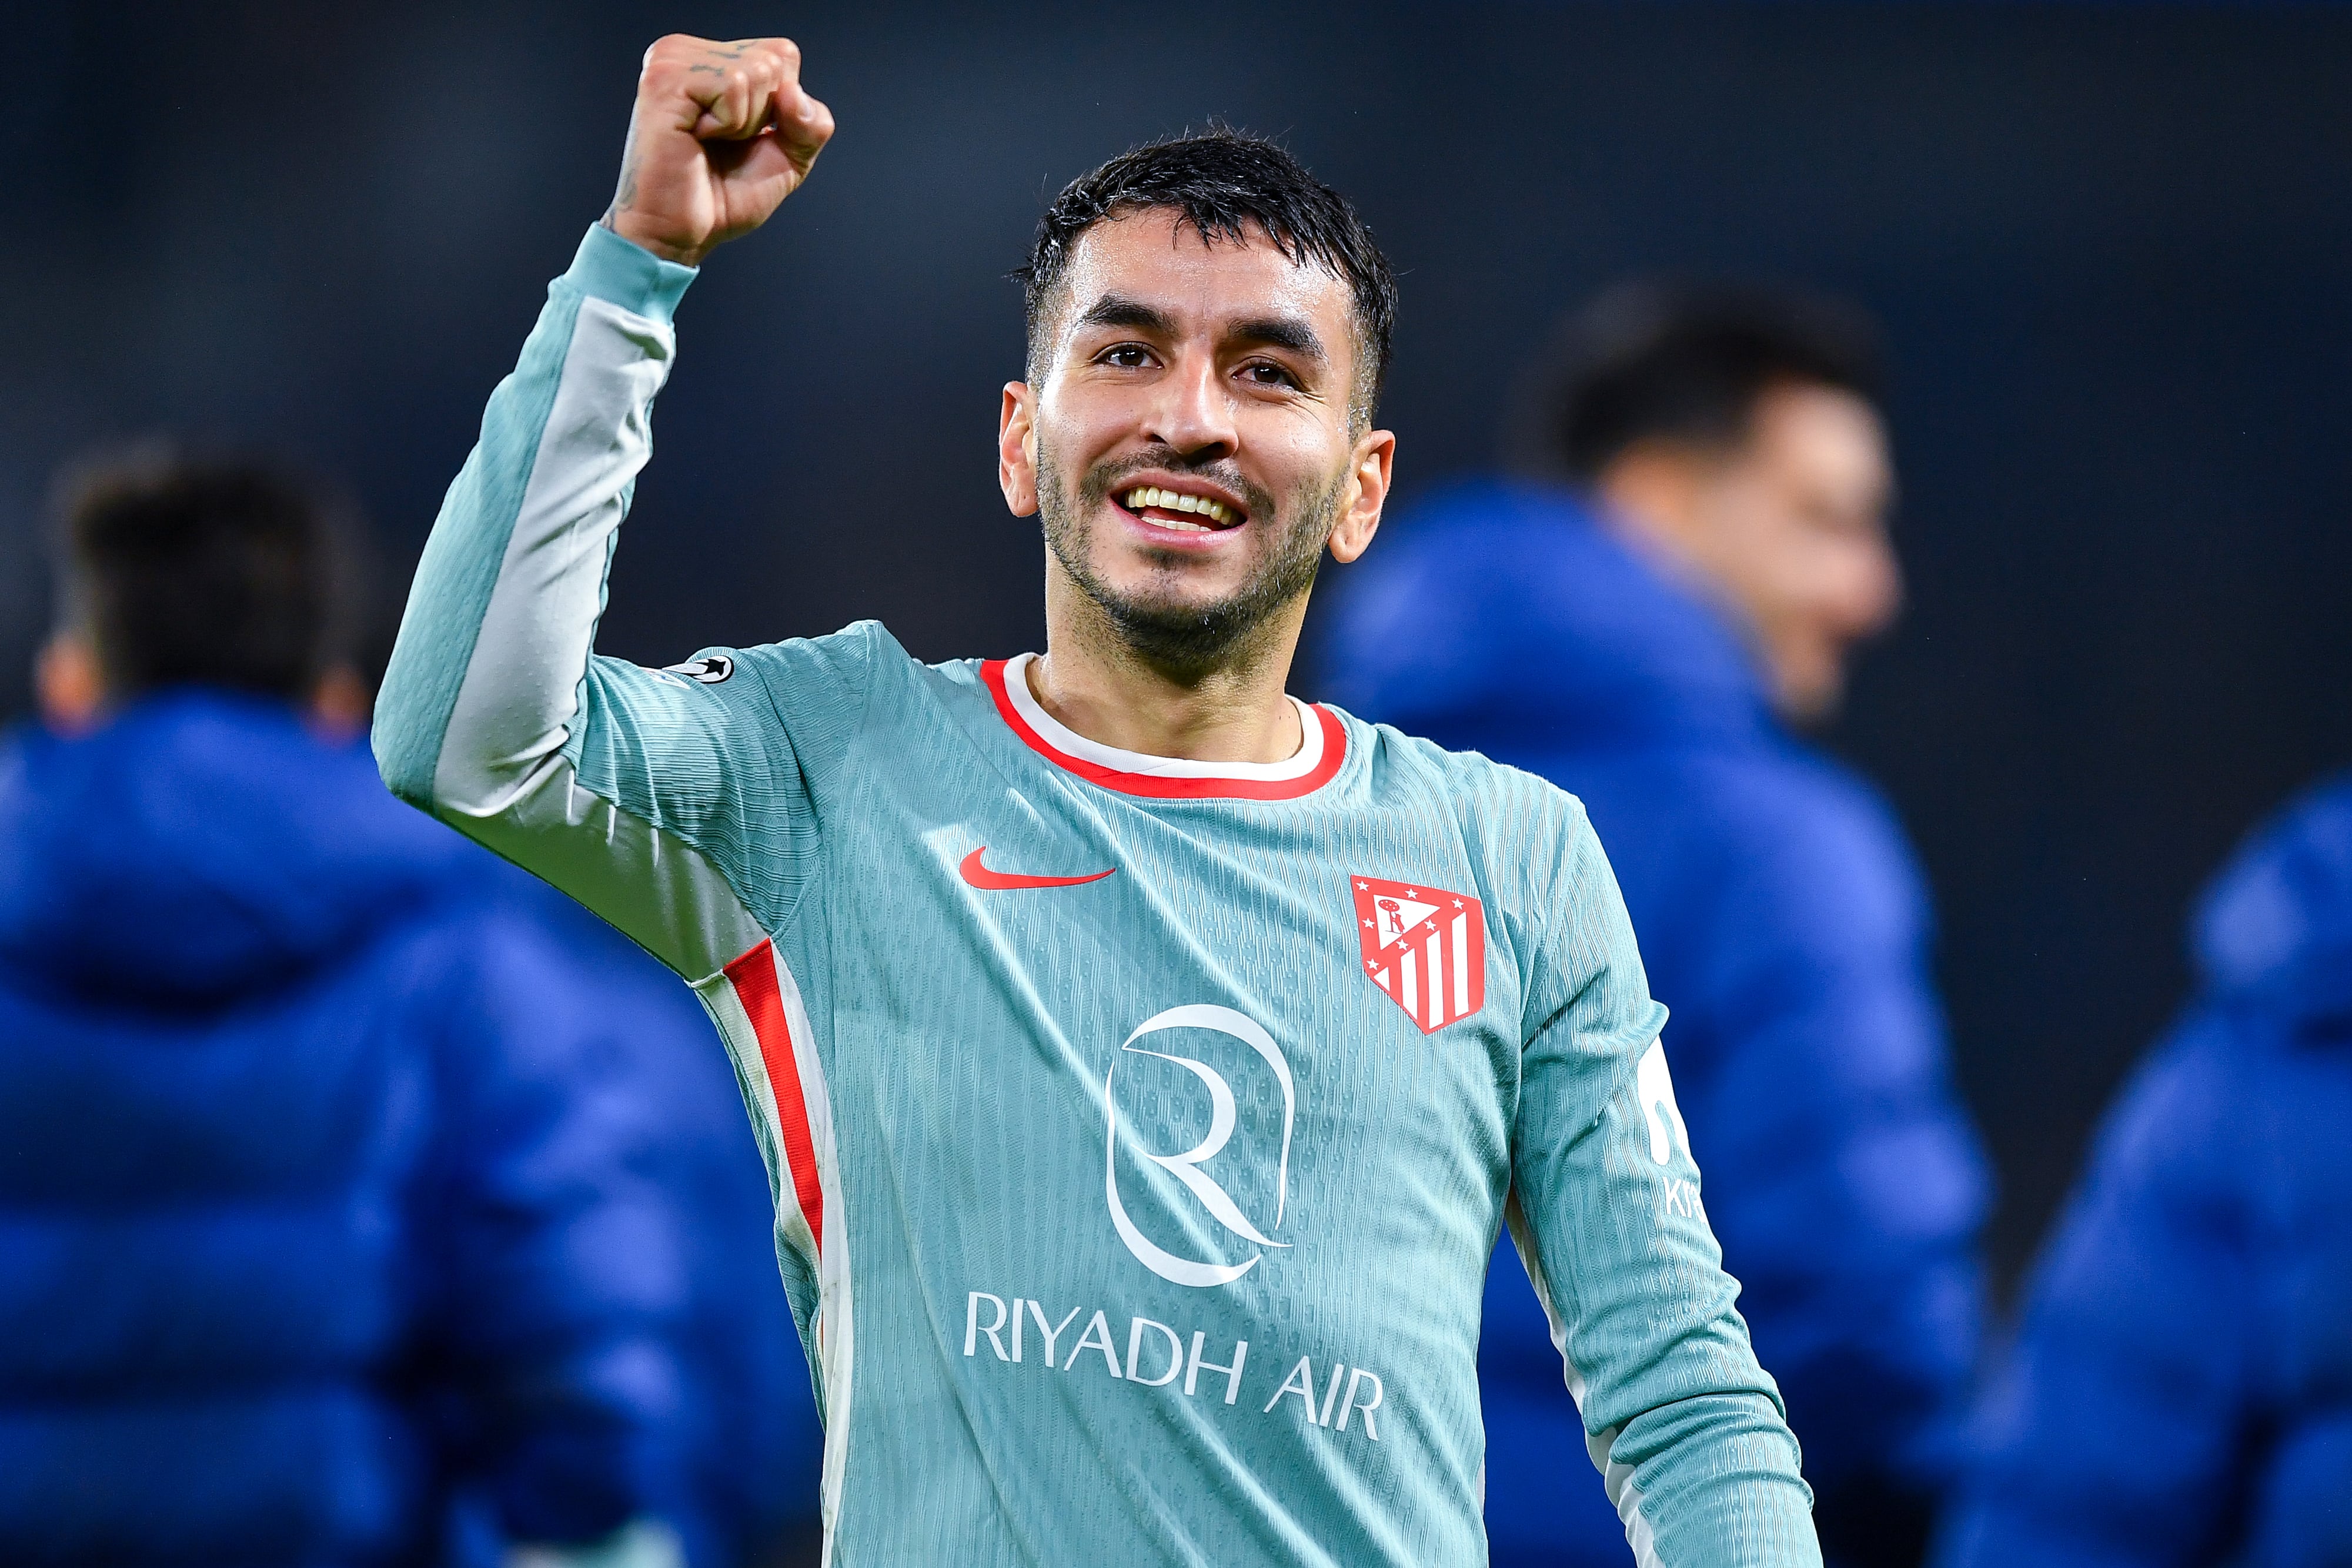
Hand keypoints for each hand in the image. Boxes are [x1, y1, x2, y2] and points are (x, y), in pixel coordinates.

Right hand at [603, 35, 833, 266]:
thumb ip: (811, 123)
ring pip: (757, 71)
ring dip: (744, 123)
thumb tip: (793, 93)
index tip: (742, 137)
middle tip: (722, 143)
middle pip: (776, 59)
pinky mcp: (665, 80)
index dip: (782, 107)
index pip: (783, 54)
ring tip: (706, 141)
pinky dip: (728, 124)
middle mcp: (687, 52)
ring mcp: (672, 61)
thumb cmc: (722, 198)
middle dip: (764, 116)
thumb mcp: (788, 158)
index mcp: (710, 60)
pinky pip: (733, 85)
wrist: (682, 233)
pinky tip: (694, 138)